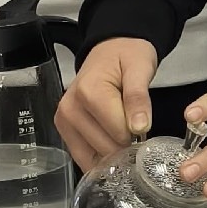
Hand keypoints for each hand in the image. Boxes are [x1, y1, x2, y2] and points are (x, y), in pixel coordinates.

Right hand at [55, 38, 158, 172]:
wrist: (110, 48)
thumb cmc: (127, 56)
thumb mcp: (140, 68)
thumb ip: (138, 98)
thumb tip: (139, 127)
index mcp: (89, 93)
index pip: (119, 133)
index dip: (137, 133)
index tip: (143, 122)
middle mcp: (70, 109)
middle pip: (106, 148)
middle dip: (125, 145)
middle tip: (133, 124)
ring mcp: (64, 121)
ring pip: (94, 158)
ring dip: (112, 153)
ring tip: (121, 130)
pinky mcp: (63, 129)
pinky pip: (83, 158)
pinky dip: (100, 157)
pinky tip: (110, 142)